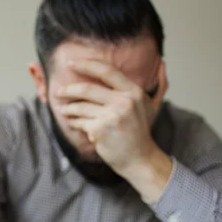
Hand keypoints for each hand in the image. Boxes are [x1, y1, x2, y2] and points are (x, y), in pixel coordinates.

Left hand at [57, 59, 167, 174]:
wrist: (139, 158)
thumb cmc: (142, 131)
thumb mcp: (153, 106)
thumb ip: (159, 84)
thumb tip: (162, 63)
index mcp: (134, 91)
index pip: (106, 71)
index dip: (86, 64)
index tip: (70, 63)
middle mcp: (124, 101)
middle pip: (87, 89)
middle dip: (68, 89)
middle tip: (58, 91)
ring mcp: (112, 116)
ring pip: (81, 106)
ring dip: (68, 108)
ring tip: (62, 108)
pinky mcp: (100, 130)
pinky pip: (80, 122)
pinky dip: (73, 122)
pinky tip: (72, 122)